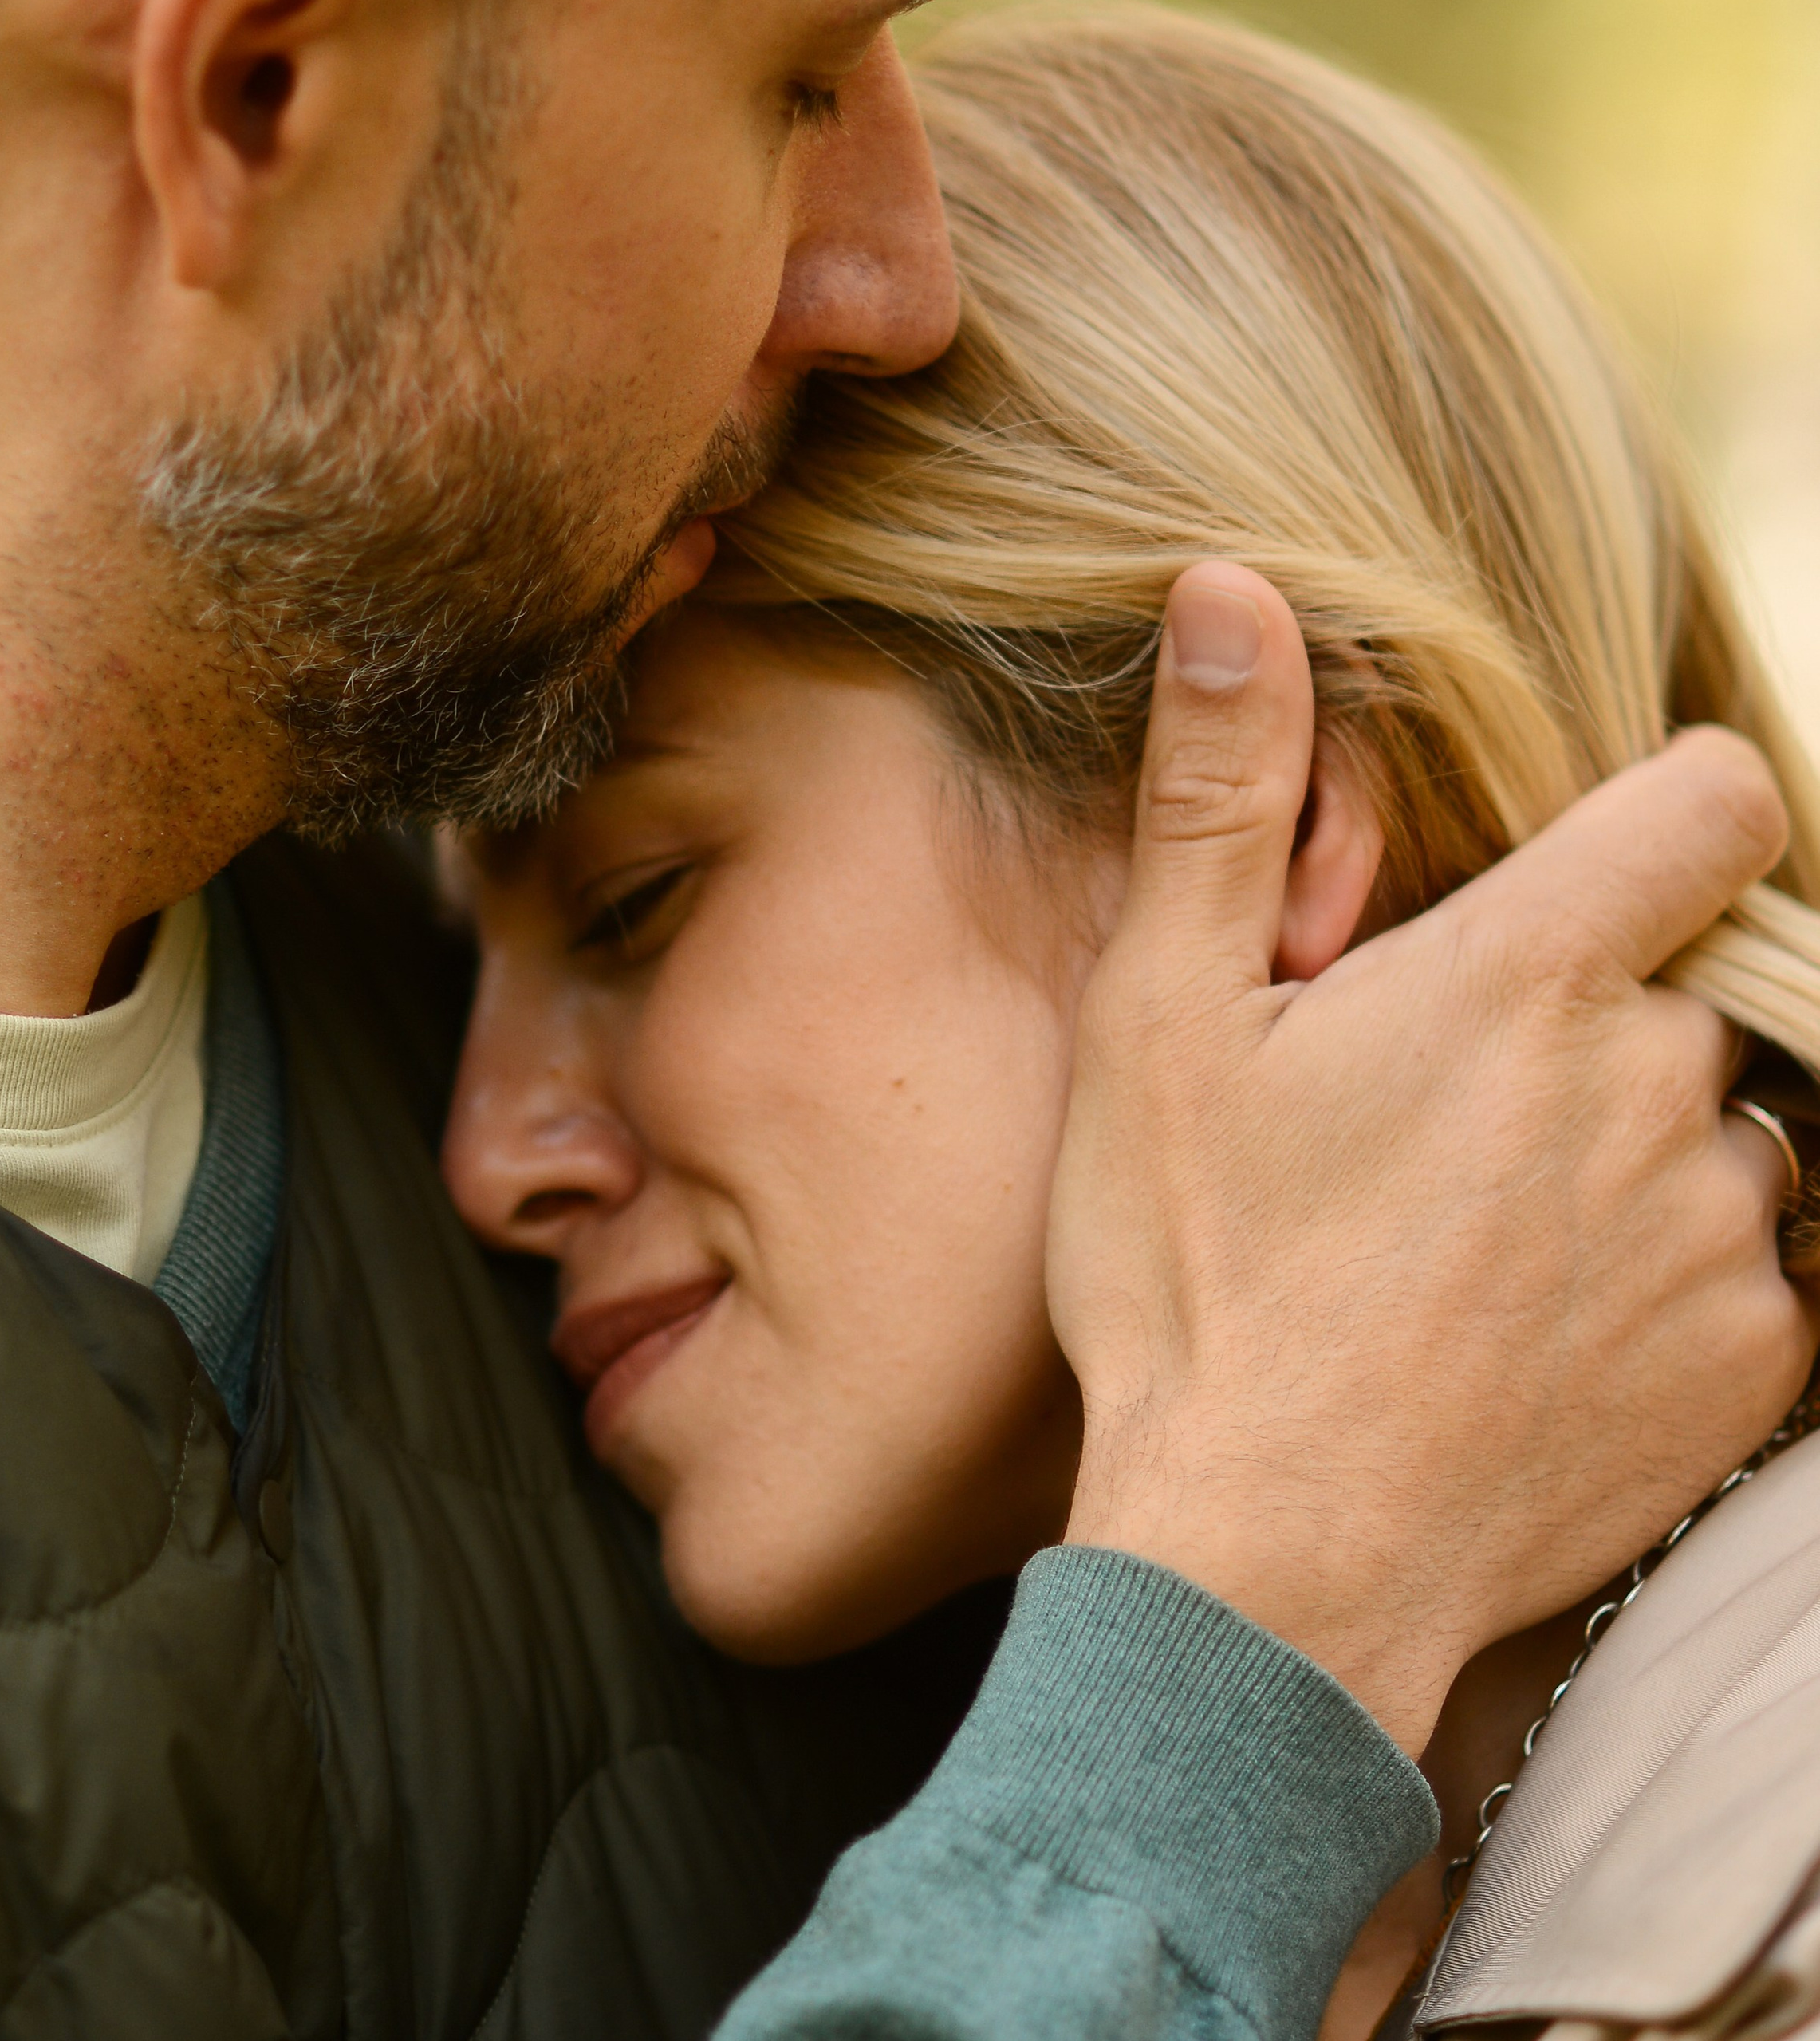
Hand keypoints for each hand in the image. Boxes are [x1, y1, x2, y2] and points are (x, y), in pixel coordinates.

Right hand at [1049, 562, 1816, 1754]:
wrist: (1268, 1555)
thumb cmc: (1194, 1274)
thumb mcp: (1161, 1021)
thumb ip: (1220, 794)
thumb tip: (1228, 587)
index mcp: (1524, 978)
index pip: (1711, 801)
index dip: (1663, 810)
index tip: (1577, 874)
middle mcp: (1658, 1087)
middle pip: (1680, 986)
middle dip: (1579, 1020)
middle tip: (1424, 1117)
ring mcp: (1717, 1235)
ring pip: (1712, 1130)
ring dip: (1619, 1152)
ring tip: (1463, 1244)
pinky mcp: (1752, 1367)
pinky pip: (1747, 1274)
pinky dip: (1656, 1284)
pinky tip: (1522, 1339)